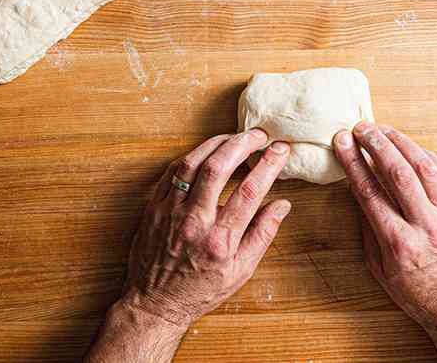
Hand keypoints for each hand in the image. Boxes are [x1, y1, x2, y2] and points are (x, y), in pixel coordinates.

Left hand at [111, 130, 291, 334]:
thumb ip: (262, 235)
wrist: (156, 301)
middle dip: (241, 144)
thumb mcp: (240, 272)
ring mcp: (170, 211)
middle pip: (218, 168)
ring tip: (234, 137)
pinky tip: (205, 152)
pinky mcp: (153, 206)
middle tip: (258, 135)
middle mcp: (194, 221)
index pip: (249, 191)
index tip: (280, 149)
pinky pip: (171, 172)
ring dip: (215, 144)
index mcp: (220, 240)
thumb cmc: (201, 289)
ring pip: (192, 163)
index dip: (267, 166)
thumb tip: (282, 205)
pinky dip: (191, 157)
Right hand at [333, 123, 436, 331]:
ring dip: (402, 143)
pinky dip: (430, 157)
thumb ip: (368, 227)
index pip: (370, 191)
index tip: (341, 141)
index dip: (353, 162)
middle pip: (398, 173)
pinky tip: (414, 148)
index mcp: (399, 243)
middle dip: (376, 144)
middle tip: (361, 127)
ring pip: (426, 168)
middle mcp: (426, 228)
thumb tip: (358, 190)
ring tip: (384, 130)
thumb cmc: (414, 291)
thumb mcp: (379, 267)